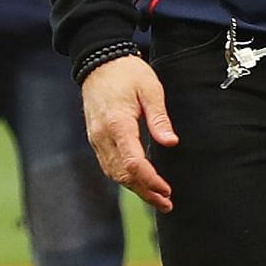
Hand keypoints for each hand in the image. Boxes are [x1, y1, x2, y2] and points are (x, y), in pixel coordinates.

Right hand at [80, 55, 178, 210]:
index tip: (167, 190)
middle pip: (122, 175)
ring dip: (134, 188)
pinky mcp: (95, 138)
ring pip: (113, 173)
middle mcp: (102, 137)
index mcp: (117, 125)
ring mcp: (96, 139)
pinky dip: (124, 177)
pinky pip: (109, 164)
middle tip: (166, 203)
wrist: (99, 63)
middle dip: (145, 191)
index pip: (133, 163)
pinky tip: (139, 182)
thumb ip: (159, 118)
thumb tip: (171, 143)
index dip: (150, 180)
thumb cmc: (128, 73)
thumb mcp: (151, 89)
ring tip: (157, 198)